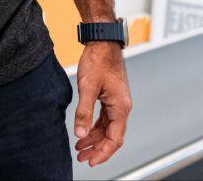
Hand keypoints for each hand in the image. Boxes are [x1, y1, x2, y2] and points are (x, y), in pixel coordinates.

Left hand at [72, 41, 131, 166]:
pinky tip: (85, 132)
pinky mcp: (111, 97)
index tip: (91, 161)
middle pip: (112, 136)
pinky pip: (105, 119)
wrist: (102, 42)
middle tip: (82, 158)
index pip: (114, 138)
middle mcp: (122, 107)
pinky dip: (95, 127)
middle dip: (97, 149)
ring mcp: (117, 102)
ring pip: (108, 128)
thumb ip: (84, 112)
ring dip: (95, 139)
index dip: (103, 153)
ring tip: (80, 148)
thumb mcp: (88, 87)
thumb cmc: (98, 60)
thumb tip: (80, 134)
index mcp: (121, 107)